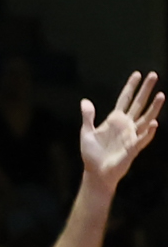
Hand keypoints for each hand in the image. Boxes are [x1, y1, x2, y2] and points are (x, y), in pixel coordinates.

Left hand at [80, 71, 160, 188]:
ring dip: (153, 108)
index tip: (138, 74)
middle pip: (139, 104)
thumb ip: (88, 116)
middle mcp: (126, 125)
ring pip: (145, 118)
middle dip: (146, 90)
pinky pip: (142, 139)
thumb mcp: (86, 132)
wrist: (96, 172)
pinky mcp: (132, 148)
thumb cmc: (92, 153)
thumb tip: (85, 101)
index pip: (125, 99)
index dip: (131, 87)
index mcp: (115, 120)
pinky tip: (154, 124)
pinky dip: (148, 132)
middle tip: (153, 75)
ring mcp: (131, 136)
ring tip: (160, 95)